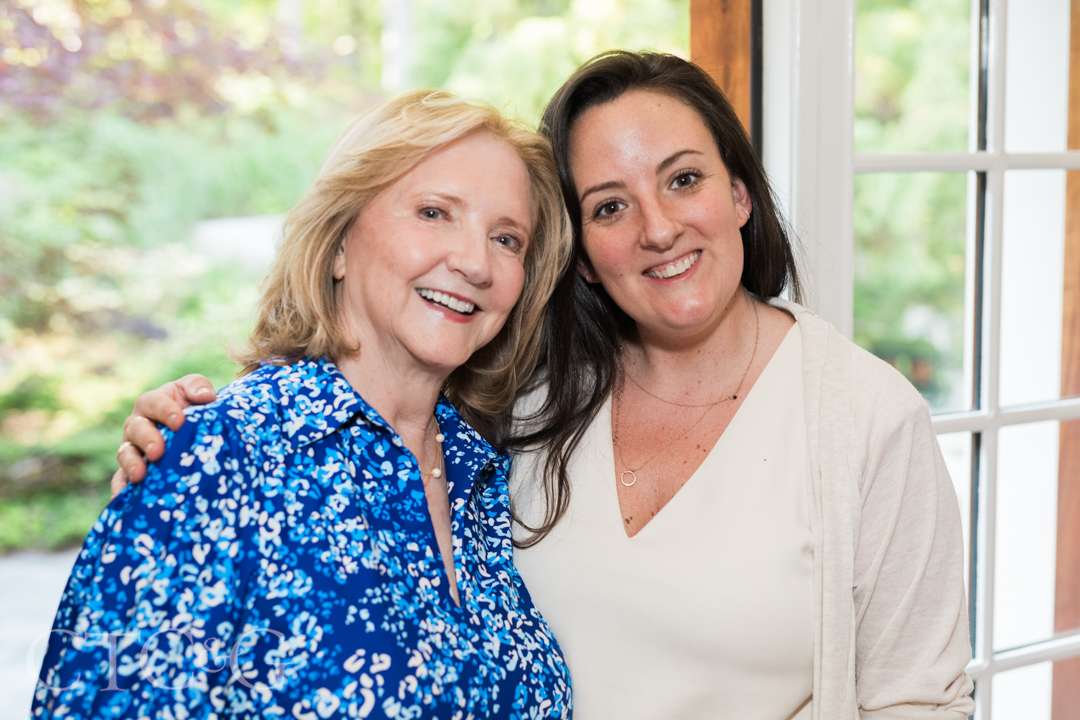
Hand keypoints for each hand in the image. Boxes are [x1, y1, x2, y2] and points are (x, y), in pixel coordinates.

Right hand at [111, 374, 216, 496]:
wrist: (197, 431)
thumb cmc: (196, 408)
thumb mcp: (197, 392)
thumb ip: (199, 387)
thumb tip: (205, 397)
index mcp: (153, 403)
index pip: (153, 403)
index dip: (164, 411)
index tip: (179, 421)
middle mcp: (138, 425)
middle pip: (135, 429)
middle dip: (146, 439)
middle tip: (158, 451)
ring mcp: (133, 449)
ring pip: (125, 453)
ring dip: (131, 464)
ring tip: (140, 475)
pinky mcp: (132, 471)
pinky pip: (120, 480)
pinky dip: (120, 488)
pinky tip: (123, 497)